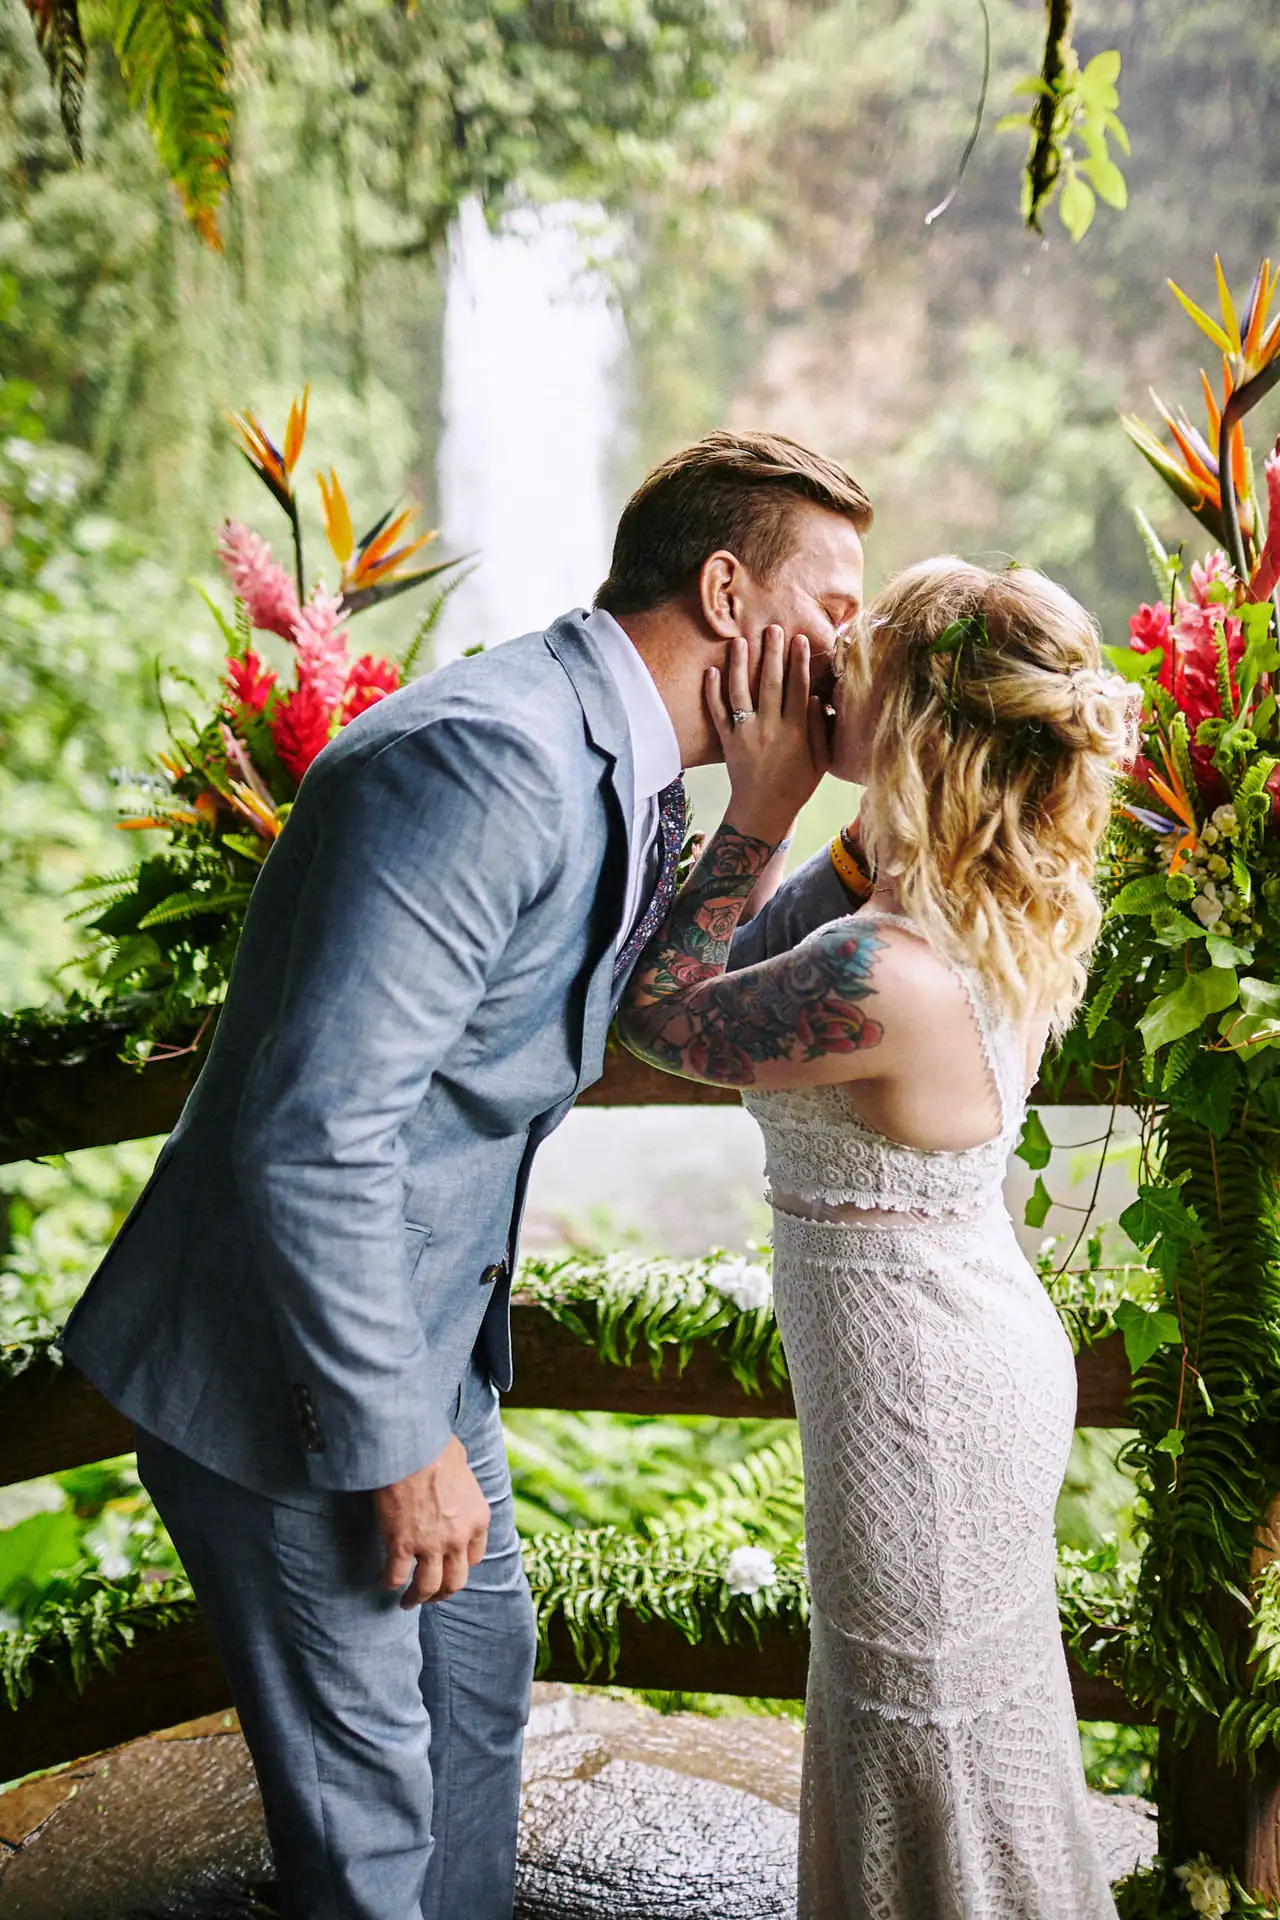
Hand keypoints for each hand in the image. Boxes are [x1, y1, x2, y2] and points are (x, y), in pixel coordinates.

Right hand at [375, 1435, 489, 1606]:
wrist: (411, 1447)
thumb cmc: (435, 1447)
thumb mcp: (463, 1465)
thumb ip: (462, 1482)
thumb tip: (457, 1471)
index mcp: (477, 1519)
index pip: (475, 1556)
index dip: (461, 1564)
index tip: (450, 1566)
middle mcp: (458, 1538)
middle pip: (455, 1580)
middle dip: (443, 1593)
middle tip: (431, 1595)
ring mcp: (431, 1545)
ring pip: (428, 1586)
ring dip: (418, 1597)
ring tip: (408, 1601)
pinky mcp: (402, 1545)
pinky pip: (396, 1576)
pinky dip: (390, 1583)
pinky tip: (386, 1582)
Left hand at [707, 625, 830, 844]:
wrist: (762, 812)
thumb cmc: (796, 787)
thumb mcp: (820, 762)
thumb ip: (819, 730)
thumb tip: (815, 698)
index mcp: (794, 732)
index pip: (798, 689)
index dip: (800, 663)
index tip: (800, 640)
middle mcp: (769, 728)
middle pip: (771, 683)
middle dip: (772, 654)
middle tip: (772, 628)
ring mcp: (745, 733)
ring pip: (740, 693)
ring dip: (740, 665)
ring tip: (740, 641)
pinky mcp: (727, 741)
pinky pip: (718, 713)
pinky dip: (712, 692)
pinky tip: (712, 671)